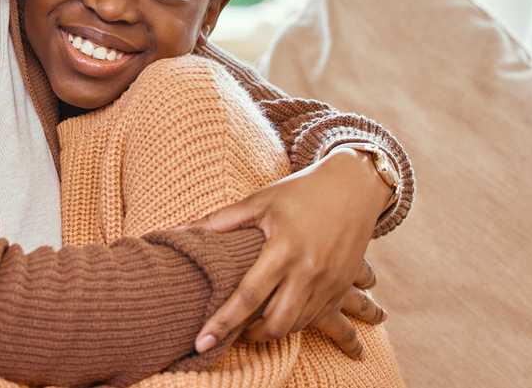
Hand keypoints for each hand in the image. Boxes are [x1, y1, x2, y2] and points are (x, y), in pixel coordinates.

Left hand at [191, 148, 391, 358]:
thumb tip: (177, 229)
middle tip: (233, 333)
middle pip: (276, 322)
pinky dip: (295, 322)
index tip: (201, 342)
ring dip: (273, 331)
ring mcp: (329, 282)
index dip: (222, 322)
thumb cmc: (299, 191)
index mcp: (283, 248)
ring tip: (253, 325)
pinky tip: (280, 313)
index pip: (247, 295)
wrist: (353, 188)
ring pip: (297, 325)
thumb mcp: (259, 201)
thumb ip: (219, 220)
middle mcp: (309, 270)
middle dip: (251, 336)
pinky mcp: (342, 287)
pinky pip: (317, 318)